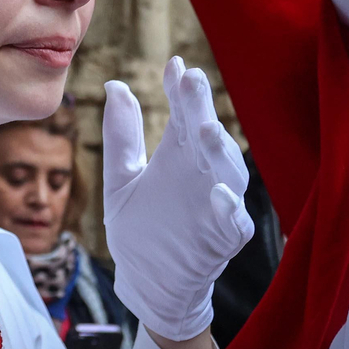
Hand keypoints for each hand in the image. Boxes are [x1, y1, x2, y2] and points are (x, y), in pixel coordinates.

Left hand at [102, 58, 253, 340]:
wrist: (148, 283)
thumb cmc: (139, 229)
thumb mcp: (120, 179)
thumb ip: (121, 136)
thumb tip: (114, 85)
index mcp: (179, 157)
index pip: (185, 114)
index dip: (180, 90)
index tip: (174, 65)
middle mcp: (202, 175)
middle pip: (207, 136)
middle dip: (201, 108)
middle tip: (192, 81)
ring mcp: (216, 206)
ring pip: (229, 173)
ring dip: (218, 151)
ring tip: (204, 129)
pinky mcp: (223, 239)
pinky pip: (234, 222)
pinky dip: (229, 208)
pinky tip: (219, 193)